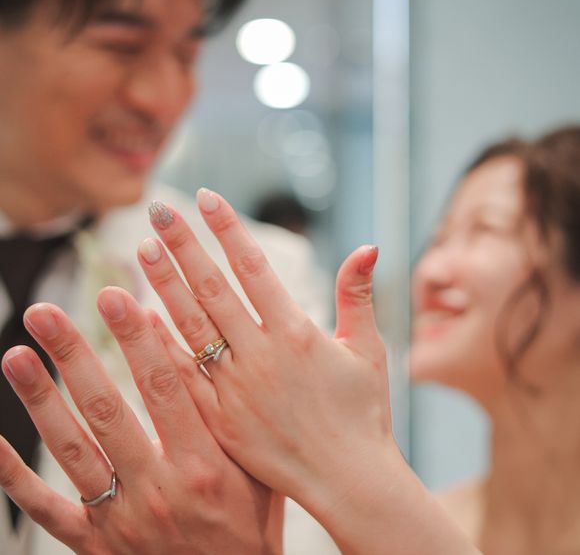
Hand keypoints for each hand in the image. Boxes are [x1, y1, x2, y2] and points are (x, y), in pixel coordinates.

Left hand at [0, 291, 282, 554]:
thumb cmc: (249, 523)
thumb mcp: (255, 467)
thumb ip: (224, 411)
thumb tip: (186, 349)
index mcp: (204, 466)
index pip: (165, 388)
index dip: (138, 339)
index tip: (115, 297)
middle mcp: (159, 491)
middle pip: (107, 409)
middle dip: (74, 355)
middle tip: (46, 314)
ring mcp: (121, 519)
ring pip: (72, 449)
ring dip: (41, 399)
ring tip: (16, 355)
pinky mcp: (95, 544)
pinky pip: (46, 509)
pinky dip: (12, 477)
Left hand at [144, 192, 391, 511]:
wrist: (348, 480)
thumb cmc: (363, 412)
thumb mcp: (368, 349)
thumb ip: (358, 294)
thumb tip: (367, 246)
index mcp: (298, 332)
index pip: (254, 267)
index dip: (228, 229)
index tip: (205, 197)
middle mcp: (262, 354)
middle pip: (213, 289)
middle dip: (185, 246)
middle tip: (159, 211)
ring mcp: (237, 387)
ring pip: (192, 326)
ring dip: (165, 284)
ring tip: (143, 249)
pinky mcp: (222, 419)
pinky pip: (185, 375)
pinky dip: (163, 344)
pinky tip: (142, 316)